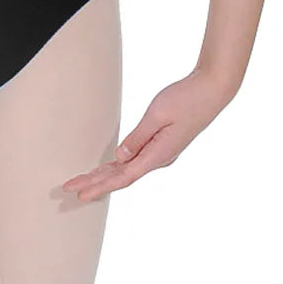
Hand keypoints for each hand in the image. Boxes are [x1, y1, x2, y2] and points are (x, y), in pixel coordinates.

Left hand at [61, 67, 233, 201]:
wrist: (211, 91)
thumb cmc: (186, 99)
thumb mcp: (157, 114)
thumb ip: (138, 138)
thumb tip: (120, 159)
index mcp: (158, 155)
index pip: (123, 176)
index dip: (100, 185)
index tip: (80, 192)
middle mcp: (159, 159)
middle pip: (122, 176)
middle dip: (95, 182)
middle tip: (70, 188)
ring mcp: (162, 153)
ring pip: (128, 170)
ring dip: (105, 176)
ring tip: (84, 182)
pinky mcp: (163, 145)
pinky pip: (135, 160)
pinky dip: (119, 166)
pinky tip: (109, 168)